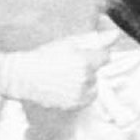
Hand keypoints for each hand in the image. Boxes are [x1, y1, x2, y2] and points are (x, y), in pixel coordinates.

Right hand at [0, 30, 114, 108]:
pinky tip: (65, 86)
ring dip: (85, 81)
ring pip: (93, 86)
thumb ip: (94, 40)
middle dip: (88, 68)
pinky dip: (80, 93)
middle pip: (98, 72)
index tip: (83, 55)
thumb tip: (116, 34)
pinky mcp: (74, 105)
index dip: (95, 54)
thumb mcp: (68, 42)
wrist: (23, 76)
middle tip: (67, 66)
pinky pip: (86, 98)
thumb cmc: (43, 57)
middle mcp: (84, 79)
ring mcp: (79, 94)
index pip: (105, 57)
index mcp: (84, 61)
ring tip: (65, 77)